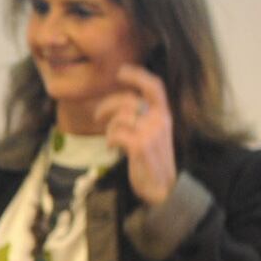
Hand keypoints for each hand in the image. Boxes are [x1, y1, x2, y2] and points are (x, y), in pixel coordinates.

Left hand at [95, 64, 175, 205]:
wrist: (163, 188)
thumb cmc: (153, 160)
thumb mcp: (153, 133)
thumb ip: (142, 118)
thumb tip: (118, 105)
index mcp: (164, 114)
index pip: (154, 86)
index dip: (137, 75)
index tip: (121, 72)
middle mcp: (160, 120)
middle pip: (127, 100)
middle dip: (107, 105)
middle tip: (97, 116)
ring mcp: (150, 132)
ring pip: (120, 117)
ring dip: (109, 128)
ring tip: (111, 139)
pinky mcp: (140, 146)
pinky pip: (116, 133)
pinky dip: (110, 140)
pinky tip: (112, 148)